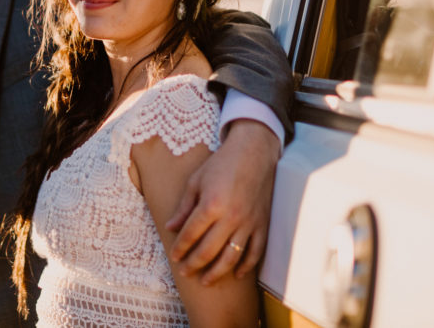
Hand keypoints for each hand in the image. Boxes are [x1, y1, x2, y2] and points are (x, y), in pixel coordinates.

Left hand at [166, 119, 280, 284]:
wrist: (253, 152)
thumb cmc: (221, 164)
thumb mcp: (196, 181)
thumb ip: (184, 207)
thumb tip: (170, 228)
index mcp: (211, 204)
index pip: (191, 234)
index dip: (180, 248)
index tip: (174, 256)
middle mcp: (230, 217)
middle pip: (209, 250)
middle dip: (194, 264)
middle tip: (185, 272)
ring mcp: (248, 222)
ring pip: (231, 257)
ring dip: (217, 272)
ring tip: (205, 281)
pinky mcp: (262, 223)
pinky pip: (255, 251)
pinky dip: (246, 266)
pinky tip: (236, 274)